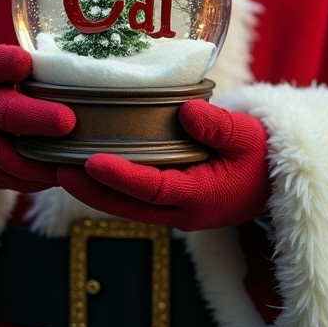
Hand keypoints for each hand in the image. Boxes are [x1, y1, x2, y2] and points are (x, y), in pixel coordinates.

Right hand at [0, 45, 75, 190]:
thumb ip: (14, 63)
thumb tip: (41, 63)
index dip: (10, 64)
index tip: (27, 64)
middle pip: (7, 116)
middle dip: (39, 119)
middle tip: (69, 120)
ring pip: (14, 160)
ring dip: (48, 159)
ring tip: (78, 152)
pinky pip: (20, 182)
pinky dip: (45, 178)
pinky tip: (68, 169)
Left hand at [57, 99, 269, 230]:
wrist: (272, 184)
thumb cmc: (261, 155)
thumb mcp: (248, 136)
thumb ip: (220, 125)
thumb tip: (186, 112)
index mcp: (200, 198)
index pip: (152, 190)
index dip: (119, 177)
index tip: (90, 161)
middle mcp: (181, 213)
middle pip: (127, 206)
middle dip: (90, 190)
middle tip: (55, 167)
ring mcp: (173, 213)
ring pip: (125, 207)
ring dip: (92, 191)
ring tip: (58, 166)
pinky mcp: (168, 205)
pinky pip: (132, 200)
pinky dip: (107, 187)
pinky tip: (84, 166)